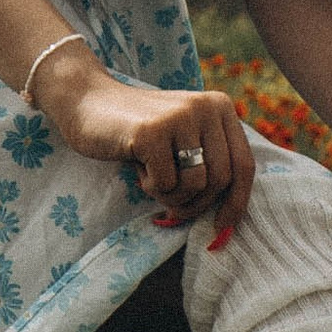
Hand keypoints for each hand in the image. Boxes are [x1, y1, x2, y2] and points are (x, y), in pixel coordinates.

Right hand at [39, 55, 253, 246]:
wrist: (87, 102)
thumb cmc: (138, 133)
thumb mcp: (183, 141)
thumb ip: (209, 163)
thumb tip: (229, 222)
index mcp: (220, 107)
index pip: (244, 165)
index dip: (237, 202)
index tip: (221, 228)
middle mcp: (206, 106)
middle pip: (221, 180)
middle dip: (196, 203)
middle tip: (172, 205)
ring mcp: (180, 116)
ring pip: (196, 184)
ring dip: (172, 196)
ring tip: (152, 177)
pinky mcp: (153, 131)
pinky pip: (166, 184)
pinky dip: (150, 186)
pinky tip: (137, 165)